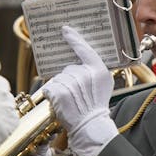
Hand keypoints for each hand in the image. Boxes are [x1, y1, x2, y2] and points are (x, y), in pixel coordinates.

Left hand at [42, 26, 117, 155]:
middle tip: (78, 95)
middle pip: (69, 68)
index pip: (84, 49)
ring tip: (72, 101)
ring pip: (59, 78)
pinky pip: (50, 87)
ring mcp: (70, 82)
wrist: (89, 125)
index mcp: (98, 69)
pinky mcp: (58, 91)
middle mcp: (84, 73)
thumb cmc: (97, 106)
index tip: (65, 30)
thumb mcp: (105, 84)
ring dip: (61, 88)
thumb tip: (82, 59)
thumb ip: (95, 70)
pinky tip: (62, 103)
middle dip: (70, 79)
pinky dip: (53, 95)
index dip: (74, 39)